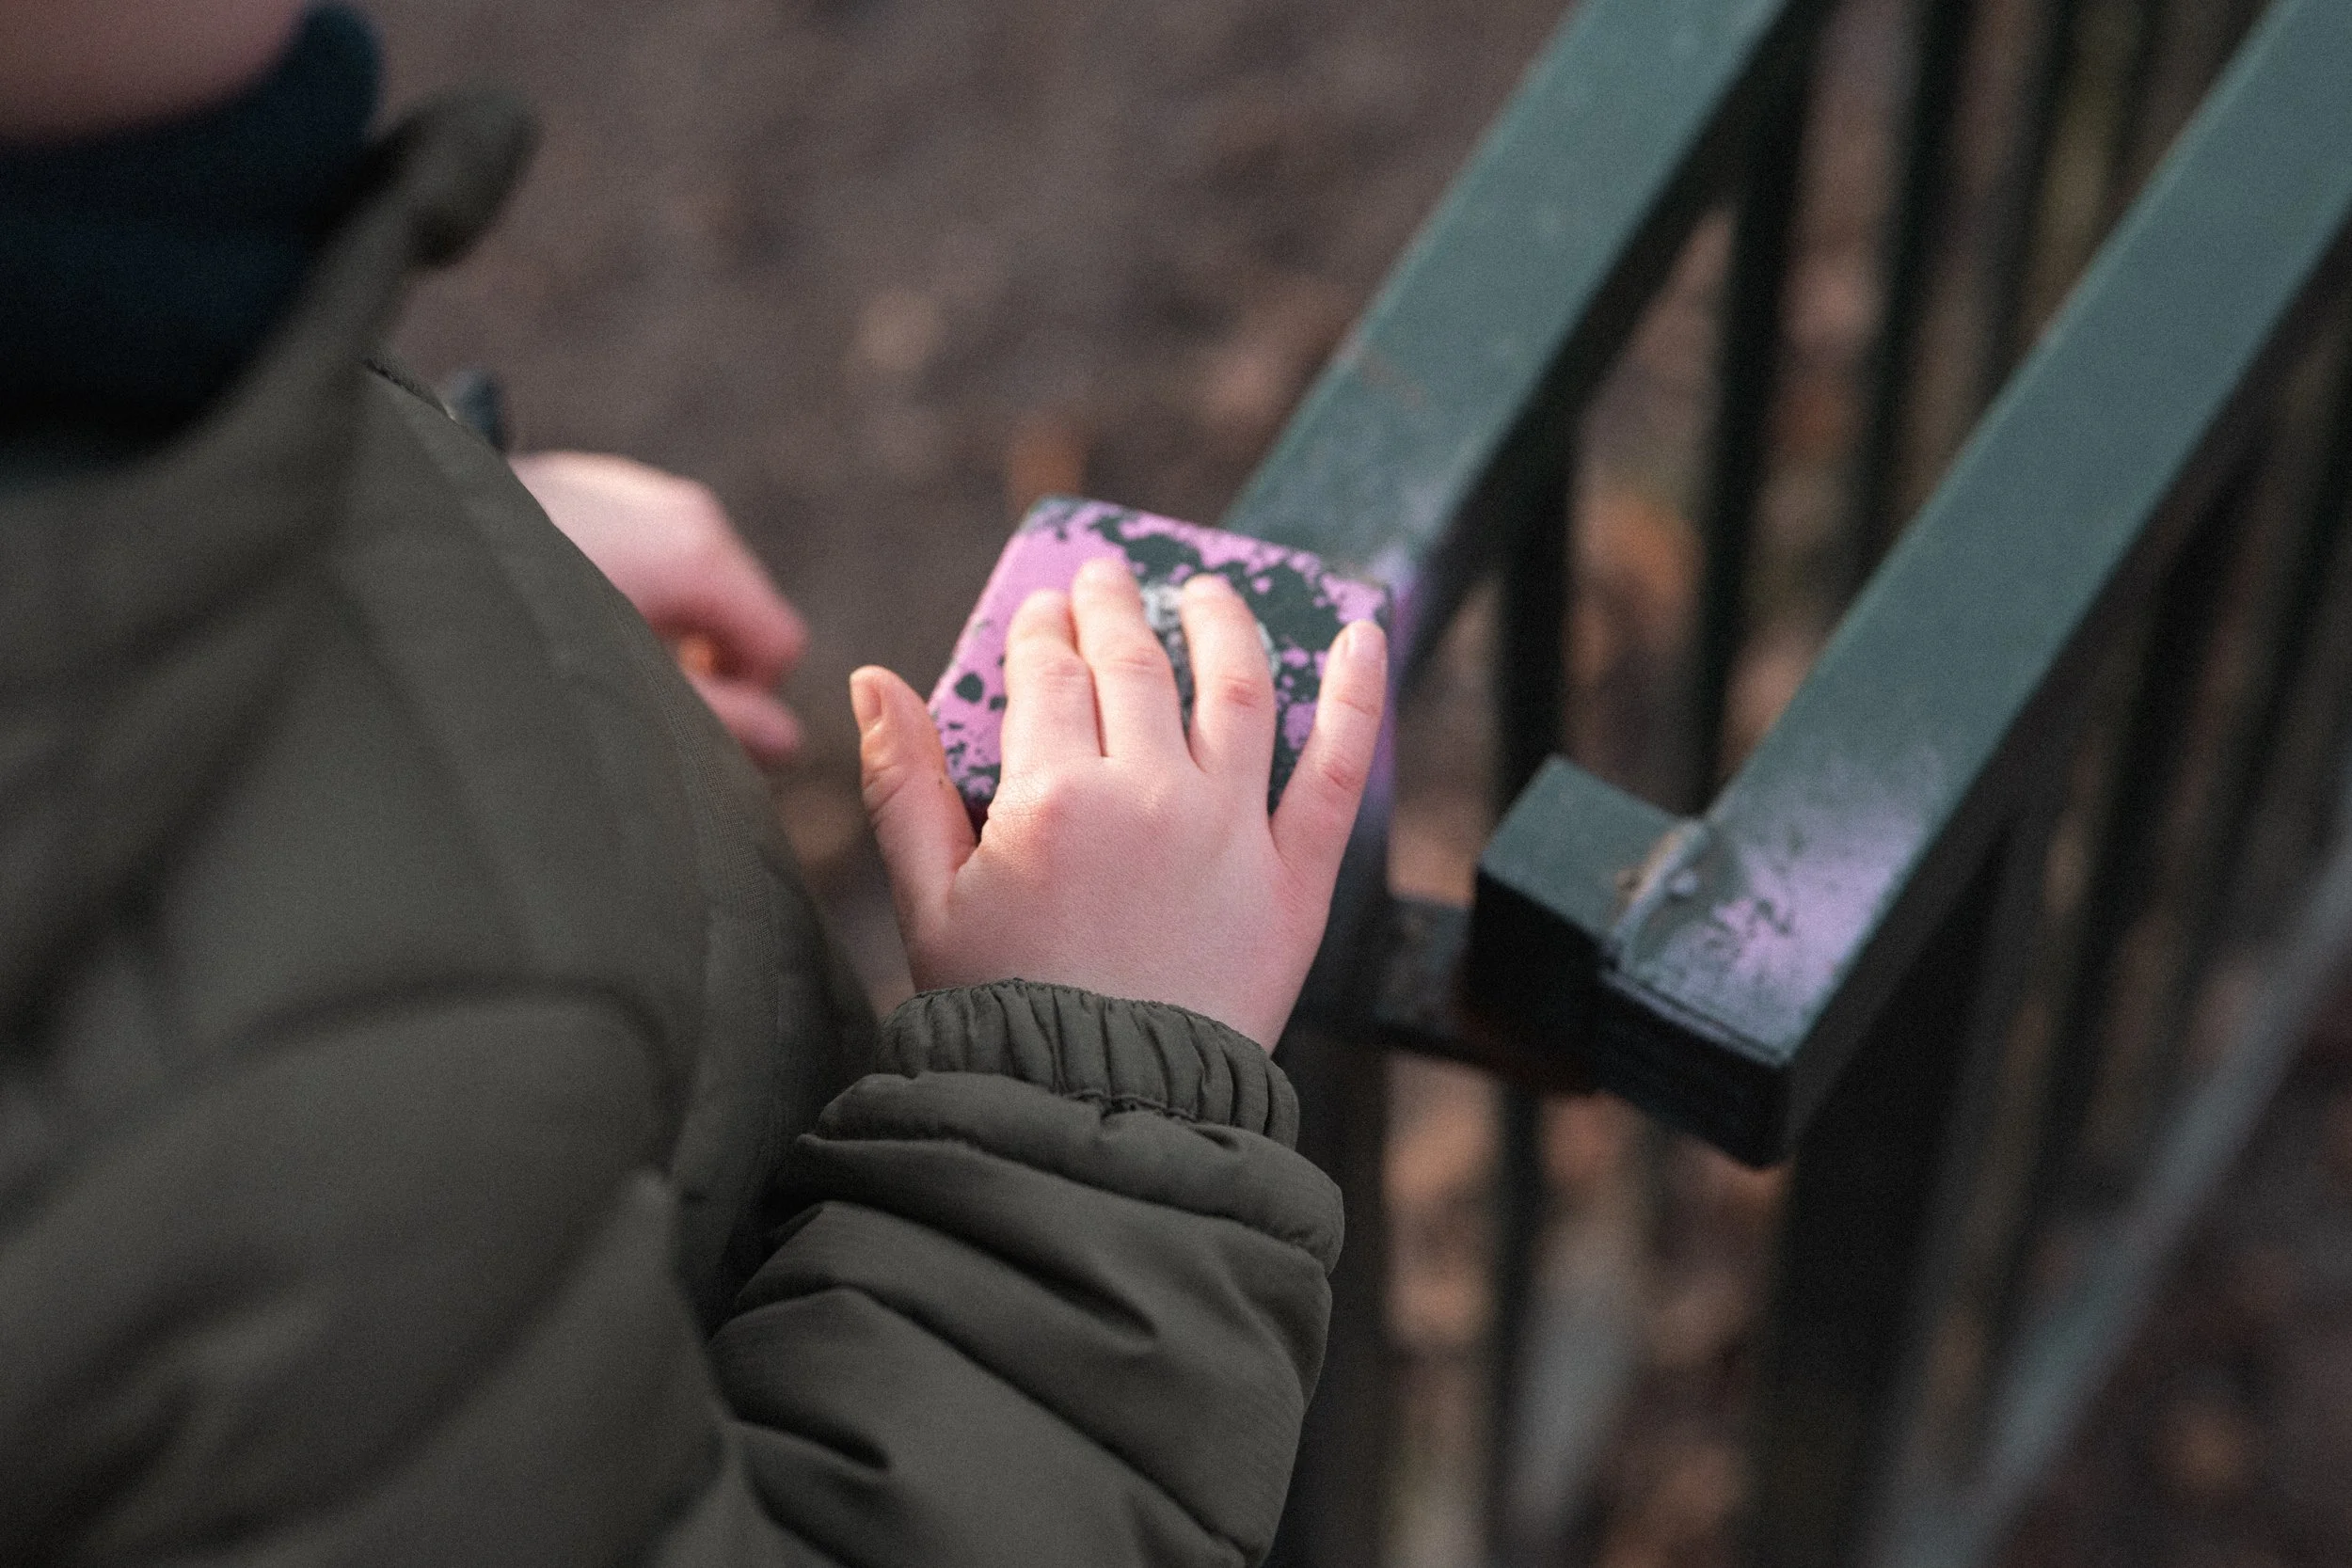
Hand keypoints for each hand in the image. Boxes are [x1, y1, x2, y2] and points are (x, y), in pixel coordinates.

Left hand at [512, 451, 808, 767]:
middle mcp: (685, 512)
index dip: (749, 696)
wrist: (415, 542)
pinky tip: (571, 606)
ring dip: (668, 625)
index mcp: (701, 555)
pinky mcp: (597, 484)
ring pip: (696, 580)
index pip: (779, 642)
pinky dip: (636, 587)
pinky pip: (653, 549)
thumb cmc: (526, 622)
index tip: (692, 720)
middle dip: (709, 659)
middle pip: (742, 608)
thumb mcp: (632, 685)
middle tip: (640, 694)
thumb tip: (788, 743)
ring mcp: (640, 490)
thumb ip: (719, 717)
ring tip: (596, 649)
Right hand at [851, 557, 1386, 1048]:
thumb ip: (901, 785)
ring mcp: (1230, 832)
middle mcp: (1148, 795)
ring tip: (1210, 591)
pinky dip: (1357, 695)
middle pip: (1136, 667)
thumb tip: (872, 679)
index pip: (1051, 674)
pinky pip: (1337, 769)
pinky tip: (1361, 632)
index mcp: (1052, 796)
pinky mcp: (1296, 880)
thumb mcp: (928, 904)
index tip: (1048, 606)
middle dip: (1117, 609)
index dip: (1047, 629)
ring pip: (1235, 689)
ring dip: (1223, 624)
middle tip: (1110, 578)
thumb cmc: (1001, 1018)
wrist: (1100, 1114)